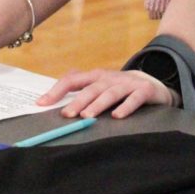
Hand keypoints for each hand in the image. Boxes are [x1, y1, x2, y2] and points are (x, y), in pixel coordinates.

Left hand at [36, 69, 179, 118]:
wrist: (154, 83)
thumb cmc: (120, 88)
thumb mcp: (99, 85)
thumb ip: (80, 89)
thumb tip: (53, 100)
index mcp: (95, 76)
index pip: (71, 80)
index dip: (56, 91)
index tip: (41, 103)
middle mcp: (109, 78)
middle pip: (91, 89)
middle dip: (77, 101)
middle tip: (66, 114)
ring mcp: (127, 84)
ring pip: (110, 94)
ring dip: (97, 104)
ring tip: (86, 116)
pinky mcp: (144, 91)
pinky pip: (134, 99)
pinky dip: (126, 107)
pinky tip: (117, 116)